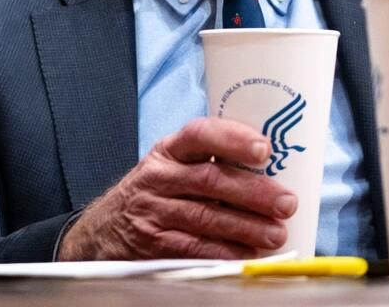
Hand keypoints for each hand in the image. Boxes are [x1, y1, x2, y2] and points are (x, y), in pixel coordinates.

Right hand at [57, 117, 296, 259]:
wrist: (103, 230)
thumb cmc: (155, 194)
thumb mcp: (172, 168)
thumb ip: (209, 164)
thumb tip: (272, 172)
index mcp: (169, 150)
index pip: (200, 134)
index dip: (233, 139)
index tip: (264, 149)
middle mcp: (158, 177)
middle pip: (210, 180)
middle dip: (253, 192)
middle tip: (285, 202)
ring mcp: (153, 210)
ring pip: (205, 216)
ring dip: (245, 226)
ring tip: (276, 234)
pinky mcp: (152, 242)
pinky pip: (192, 247)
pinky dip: (222, 252)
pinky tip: (246, 254)